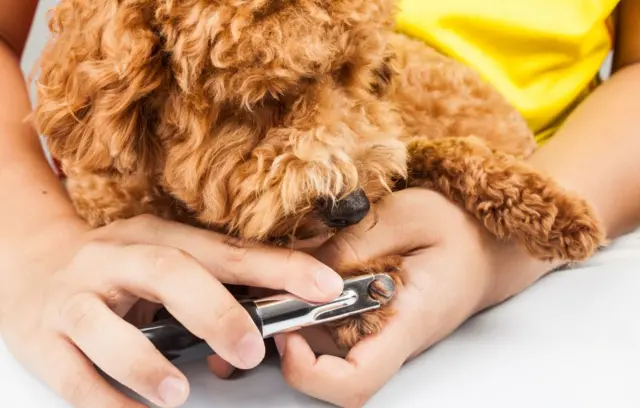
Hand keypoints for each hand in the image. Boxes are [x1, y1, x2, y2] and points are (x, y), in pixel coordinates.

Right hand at [0, 214, 343, 407]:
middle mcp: (114, 258)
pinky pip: (72, 374)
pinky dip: (105, 399)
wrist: (30, 266)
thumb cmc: (115, 268)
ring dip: (145, 363)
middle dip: (214, 311)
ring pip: (104, 325)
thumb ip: (216, 278)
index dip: (276, 266)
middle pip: (166, 273)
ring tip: (179, 392)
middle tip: (252, 349)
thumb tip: (287, 299)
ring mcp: (75, 296)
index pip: (224, 250)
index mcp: (156, 236)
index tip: (322, 286)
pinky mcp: (43, 338)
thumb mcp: (163, 258)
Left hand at [272, 188, 555, 406]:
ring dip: (293, 310)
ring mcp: (378, 331)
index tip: (289, 333)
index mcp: (406, 321)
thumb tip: (302, 269)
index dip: (311, 373)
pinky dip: (307, 298)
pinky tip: (304, 265)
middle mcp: (388, 337)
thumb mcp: (406, 216)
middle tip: (270, 287)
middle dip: (288, 332)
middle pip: (327, 368)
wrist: (484, 242)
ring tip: (282, 267)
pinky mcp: (370, 318)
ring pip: (321, 343)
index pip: (355, 380)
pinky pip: (329, 321)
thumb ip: (355, 243)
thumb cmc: (458, 229)